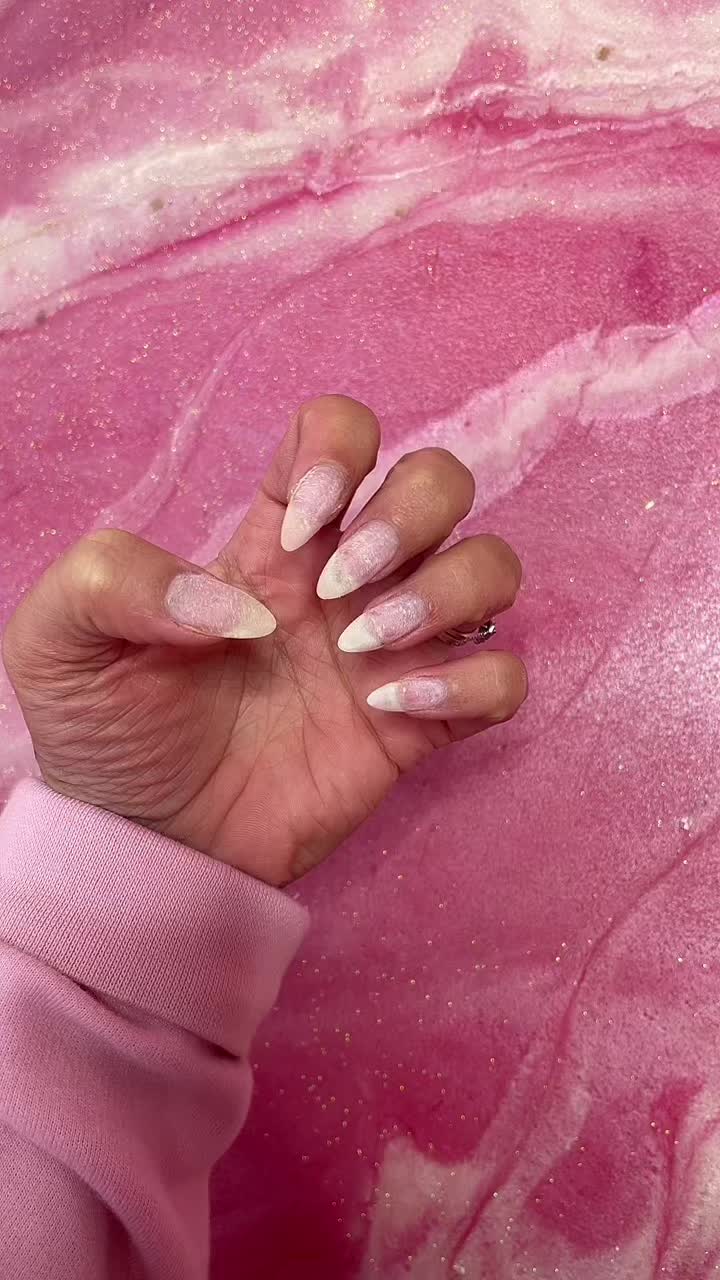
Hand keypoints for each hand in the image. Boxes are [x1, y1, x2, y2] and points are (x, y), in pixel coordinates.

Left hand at [3, 396, 526, 884]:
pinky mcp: (418, 725)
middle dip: (411, 516)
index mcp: (274, 538)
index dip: (339, 453)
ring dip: (447, 592)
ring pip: (490, 567)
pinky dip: (471, 681)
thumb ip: (114, 580)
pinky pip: (503, 677)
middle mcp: (347, 579)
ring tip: (365, 651)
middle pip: (442, 481)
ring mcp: (390, 649)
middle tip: (339, 591)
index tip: (297, 532)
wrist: (145, 845)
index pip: (343, 433)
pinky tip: (391, 708)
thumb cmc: (109, 733)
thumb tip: (240, 607)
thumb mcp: (58, 640)